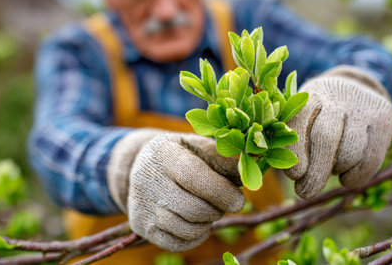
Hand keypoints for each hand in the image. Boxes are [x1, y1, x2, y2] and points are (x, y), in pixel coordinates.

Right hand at [126, 133, 244, 251]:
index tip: (239, 200)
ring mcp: (142, 204)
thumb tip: (250, 172)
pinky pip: (176, 243)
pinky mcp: (140, 225)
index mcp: (164, 152)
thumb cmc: (183, 153)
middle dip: (218, 210)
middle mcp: (147, 178)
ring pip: (186, 229)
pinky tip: (199, 222)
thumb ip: (224, 159)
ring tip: (210, 209)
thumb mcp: (201, 146)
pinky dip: (195, 237)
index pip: (192, 176)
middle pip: (192, 208)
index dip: (220, 192)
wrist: (144, 163)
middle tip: (225, 203)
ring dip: (208, 223)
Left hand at [285, 66, 391, 198]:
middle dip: (315, 172)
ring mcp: (364, 108)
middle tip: (305, 192)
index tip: (294, 175)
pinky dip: (356, 176)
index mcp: (311, 96)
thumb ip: (294, 139)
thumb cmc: (319, 114)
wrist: (356, 89)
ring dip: (337, 171)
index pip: (299, 122)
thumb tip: (294, 175)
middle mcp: (338, 98)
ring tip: (330, 171)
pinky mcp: (385, 120)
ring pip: (350, 152)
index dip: (296, 151)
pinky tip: (345, 177)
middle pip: (325, 138)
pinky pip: (371, 160)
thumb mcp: (303, 116)